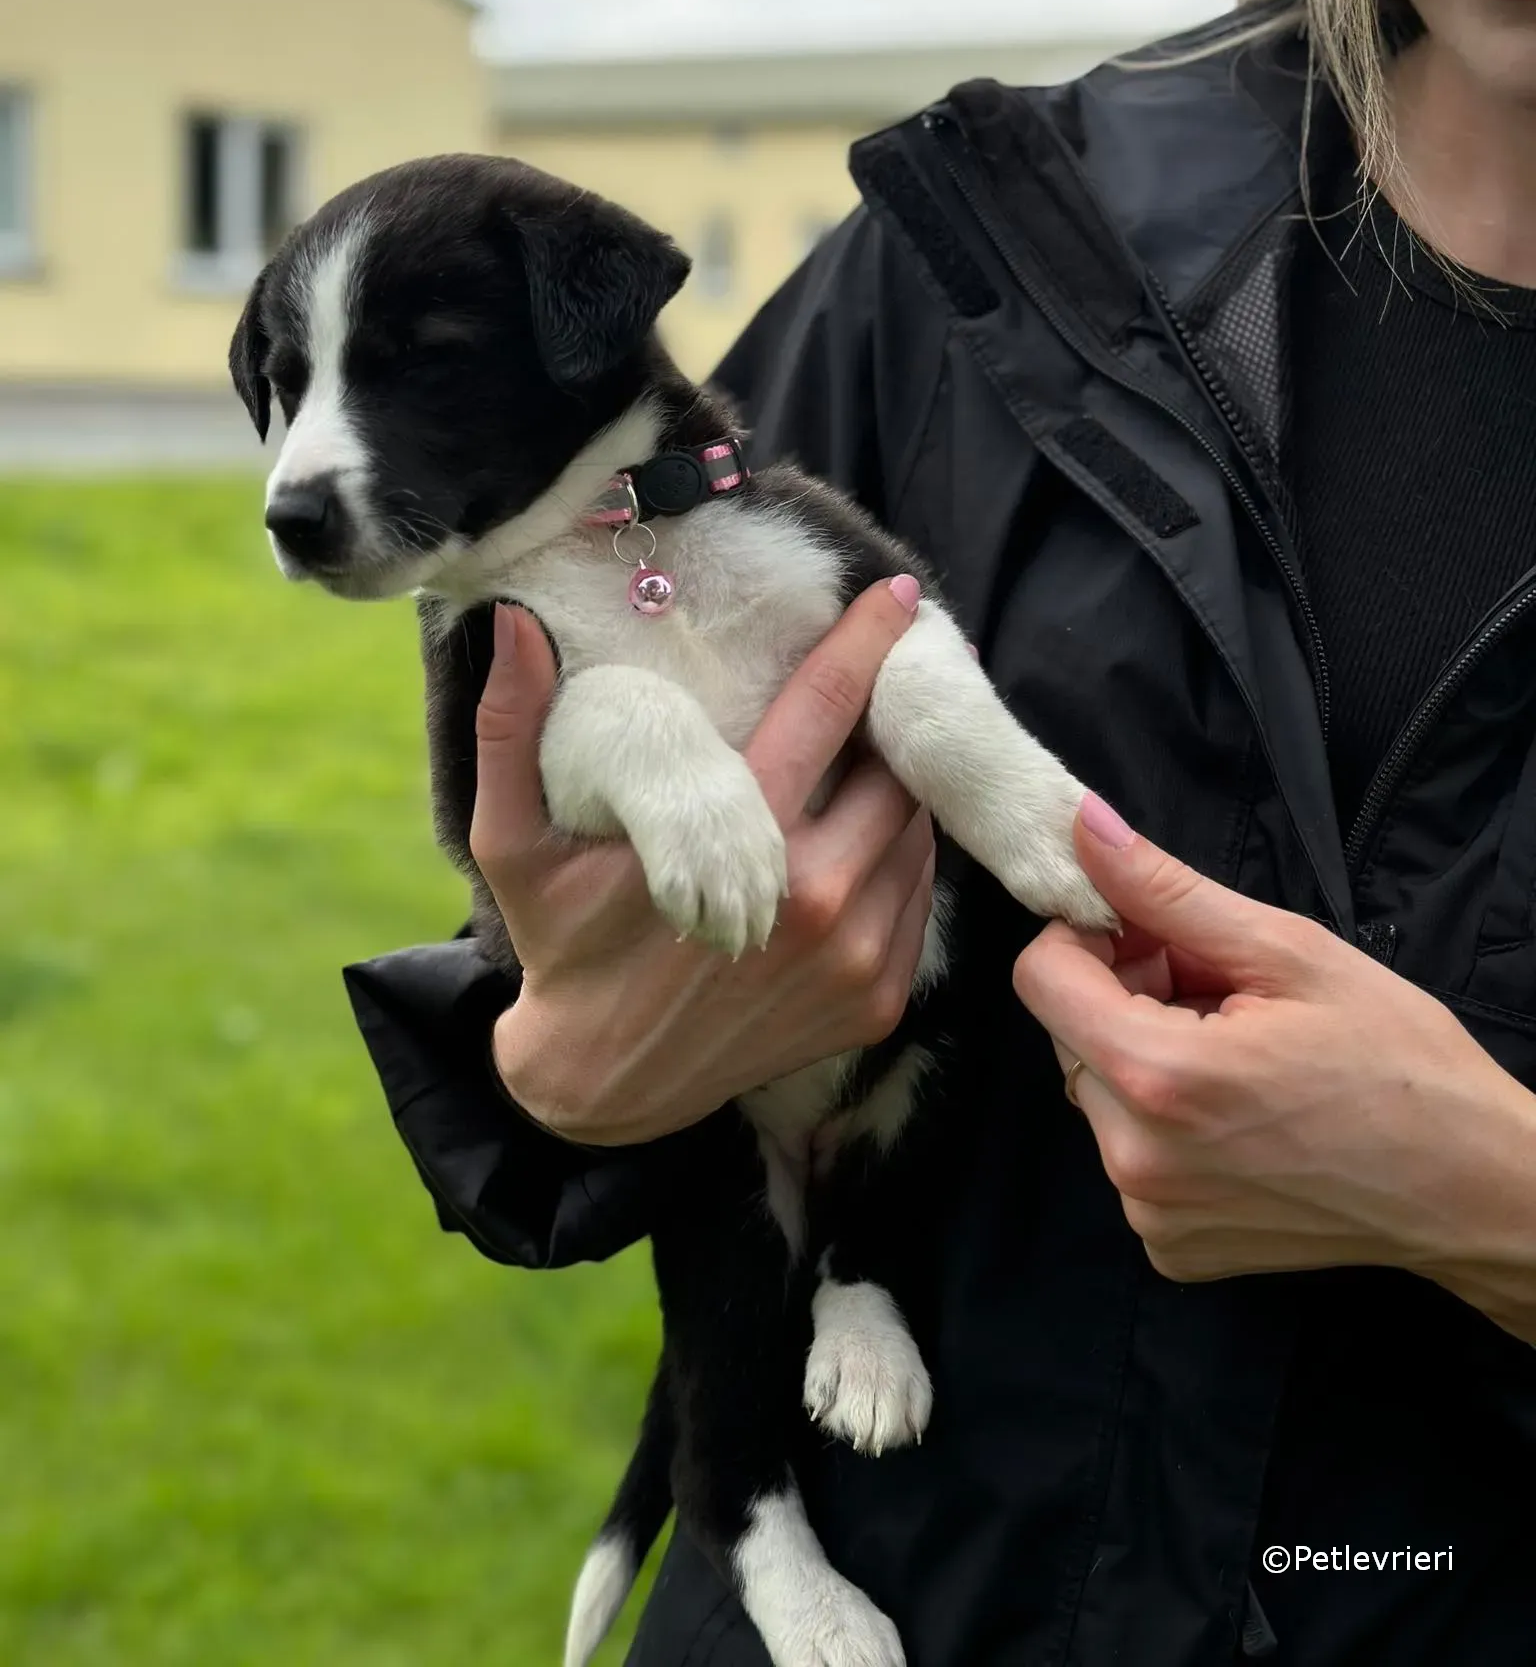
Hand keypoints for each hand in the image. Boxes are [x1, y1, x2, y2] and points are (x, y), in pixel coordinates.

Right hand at [471, 580, 934, 1145]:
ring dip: (898, 793)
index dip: (864, 644)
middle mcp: (812, 902)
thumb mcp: (509, 842)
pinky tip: (861, 842)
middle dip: (889, 726)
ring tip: (866, 763)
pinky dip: (902, 862)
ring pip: (916, 837)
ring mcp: (853, 961)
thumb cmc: (560, 944)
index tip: (898, 595)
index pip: (825, 712)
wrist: (600, 1085)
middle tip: (880, 689)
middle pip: (892, 774)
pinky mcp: (875, 1005)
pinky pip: (918, 902)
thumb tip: (512, 621)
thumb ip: (509, 727)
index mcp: (735, 844)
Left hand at [1014, 796, 1535, 1305]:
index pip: (1040, 977)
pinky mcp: (1171, 1251)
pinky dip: (1166, 1123)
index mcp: (1159, 1078)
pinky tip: (1241, 1113)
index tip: (1153, 937)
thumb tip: (1082, 827)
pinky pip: (1130, 1155)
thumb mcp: (1289, 952)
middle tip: (1220, 993)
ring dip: (1146, 1056)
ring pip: (1098, 1093)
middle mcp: (1135, 1159)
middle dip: (1126, 996)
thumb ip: (1167, 892)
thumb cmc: (1398, 1063)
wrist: (1472, 1188)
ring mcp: (1150, 1214)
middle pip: (1069, 1034)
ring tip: (1240, 1053)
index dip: (1089, 938)